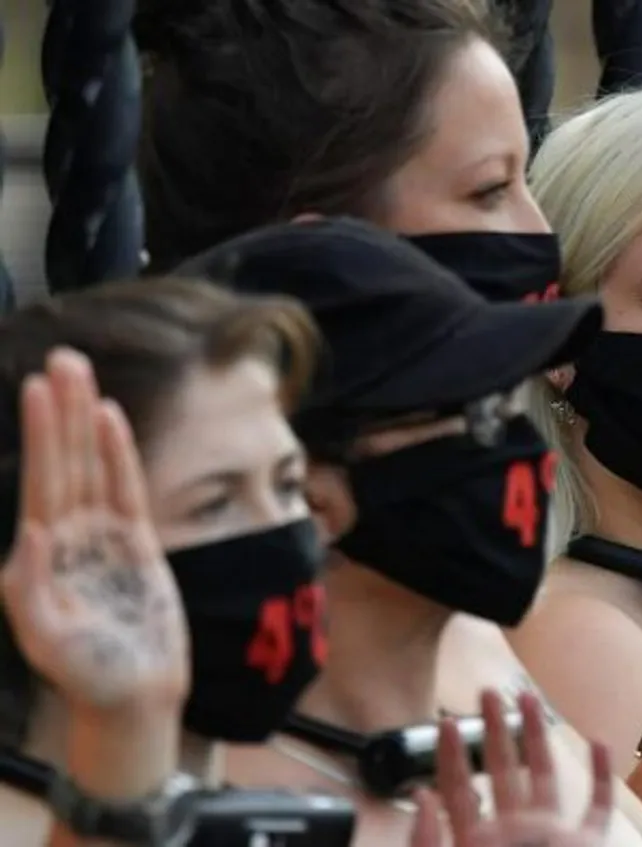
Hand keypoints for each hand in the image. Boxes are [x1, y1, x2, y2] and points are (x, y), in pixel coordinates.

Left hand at [1, 349, 188, 717]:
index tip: (36, 388)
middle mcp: (67, 537)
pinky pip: (127, 490)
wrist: (134, 697)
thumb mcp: (44, 637)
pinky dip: (120, 455)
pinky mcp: (137, 546)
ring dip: (87, 421)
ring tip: (84, 377)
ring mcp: (103, 538)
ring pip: (93, 466)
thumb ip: (29, 586)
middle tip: (65, 359)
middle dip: (62, 410)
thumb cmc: (85, 674)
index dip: (40, 434)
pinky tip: (114, 423)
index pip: (40, 480)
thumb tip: (33, 530)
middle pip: (64, 460)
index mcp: (37, 555)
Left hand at [409, 689, 612, 846]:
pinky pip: (597, 811)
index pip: (460, 791)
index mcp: (480, 845)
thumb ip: (430, 844)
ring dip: (541, 739)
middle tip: (490, 692)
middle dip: (495, 731)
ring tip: (532, 701)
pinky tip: (598, 745)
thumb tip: (424, 795)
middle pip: (502, 773)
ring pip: (548, 779)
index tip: (446, 721)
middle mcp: (516, 836)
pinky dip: (602, 779)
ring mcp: (554, 841)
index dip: (451, 756)